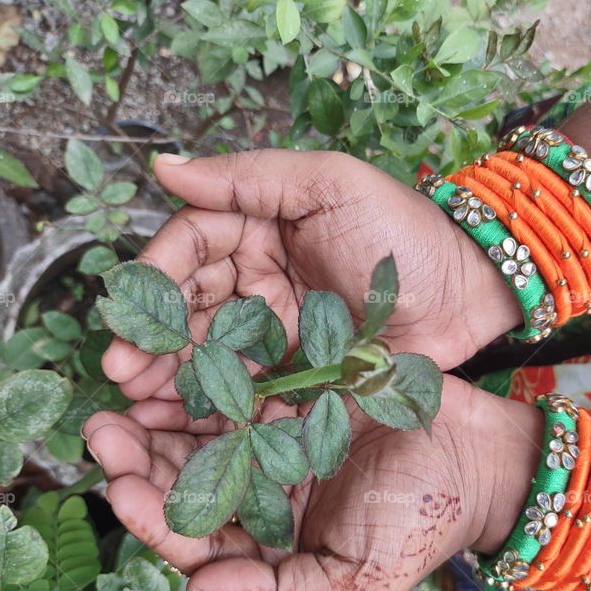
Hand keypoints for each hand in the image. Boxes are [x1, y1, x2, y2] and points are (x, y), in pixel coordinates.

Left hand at [83, 377, 538, 590]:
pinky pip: (240, 384)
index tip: (118, 487)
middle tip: (101, 430)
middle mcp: (266, 493)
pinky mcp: (295, 392)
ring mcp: (278, 439)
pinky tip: (178, 360)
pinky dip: (206, 375)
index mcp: (273, 544)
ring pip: (203, 430)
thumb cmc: (424, 520)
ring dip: (160, 413)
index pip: (198, 537)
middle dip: (139, 459)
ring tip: (123, 387)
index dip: (153, 516)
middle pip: (186, 480)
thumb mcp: (357, 578)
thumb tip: (198, 590)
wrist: (482, 455)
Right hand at [102, 150, 520, 401]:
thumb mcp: (331, 184)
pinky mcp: (295, 379)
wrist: (469, 299)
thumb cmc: (405, 233)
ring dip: (168, 378)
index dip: (157, 276)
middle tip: (120, 372)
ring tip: (135, 403)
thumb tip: (164, 166)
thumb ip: (249, 176)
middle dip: (151, 339)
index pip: (192, 246)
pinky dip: (208, 407)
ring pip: (207, 354)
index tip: (129, 309)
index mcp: (260, 229)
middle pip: (189, 308)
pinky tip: (174, 423)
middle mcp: (259, 281)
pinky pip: (243, 392)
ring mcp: (275, 333)